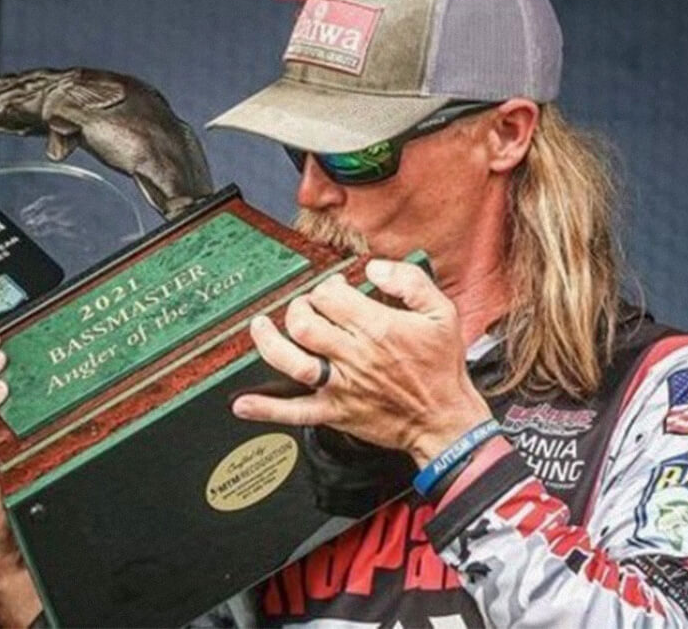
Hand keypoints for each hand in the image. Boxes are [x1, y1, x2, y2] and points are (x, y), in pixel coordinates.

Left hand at [233, 259, 492, 466]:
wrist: (445, 419)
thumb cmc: (441, 366)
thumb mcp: (442, 312)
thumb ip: (410, 281)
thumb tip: (374, 269)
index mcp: (378, 328)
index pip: (332, 297)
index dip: (327, 286)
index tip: (334, 288)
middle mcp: (354, 356)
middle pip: (305, 324)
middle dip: (299, 308)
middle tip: (306, 308)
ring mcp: (341, 386)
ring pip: (292, 363)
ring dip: (269, 343)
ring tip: (259, 328)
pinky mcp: (335, 412)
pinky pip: (295, 413)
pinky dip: (266, 410)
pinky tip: (243, 404)